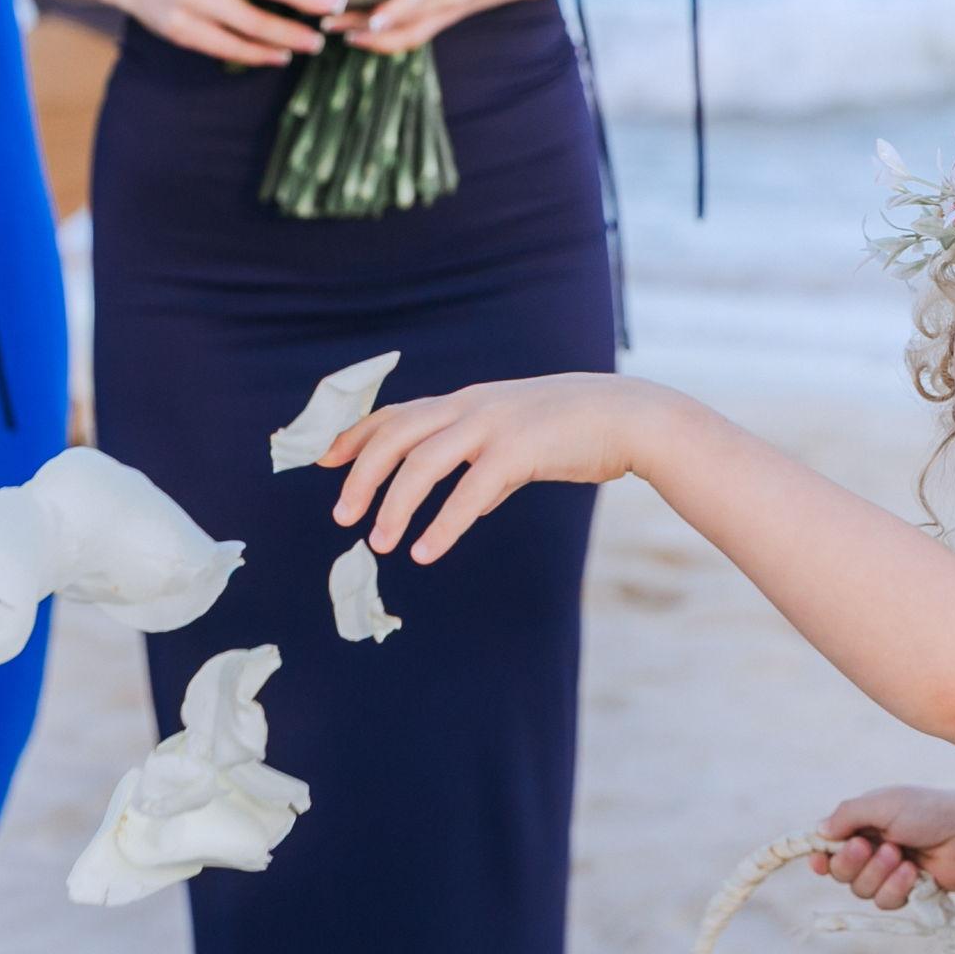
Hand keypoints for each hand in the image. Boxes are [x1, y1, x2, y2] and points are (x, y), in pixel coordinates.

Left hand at [323, 374, 696, 562]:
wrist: (630, 417)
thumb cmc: (575, 431)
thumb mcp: (517, 441)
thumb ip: (484, 469)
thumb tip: (463, 505)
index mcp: (466, 402)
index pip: (396, 414)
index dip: (356, 437)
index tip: (324, 461)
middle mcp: (471, 406)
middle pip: (397, 435)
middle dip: (361, 474)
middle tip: (341, 516)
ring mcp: (494, 425)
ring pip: (424, 462)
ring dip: (395, 505)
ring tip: (378, 542)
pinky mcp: (520, 450)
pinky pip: (469, 492)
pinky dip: (442, 524)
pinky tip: (426, 551)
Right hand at [809, 787, 954, 908]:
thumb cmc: (932, 812)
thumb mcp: (885, 803)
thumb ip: (847, 815)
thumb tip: (818, 831)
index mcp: (866, 822)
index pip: (831, 844)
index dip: (822, 855)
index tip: (820, 861)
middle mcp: (873, 848)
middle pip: (840, 871)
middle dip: (851, 862)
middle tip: (868, 846)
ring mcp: (889, 872)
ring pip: (860, 889)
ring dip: (877, 874)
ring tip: (900, 856)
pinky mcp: (906, 892)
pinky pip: (884, 901)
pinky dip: (895, 888)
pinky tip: (914, 873)